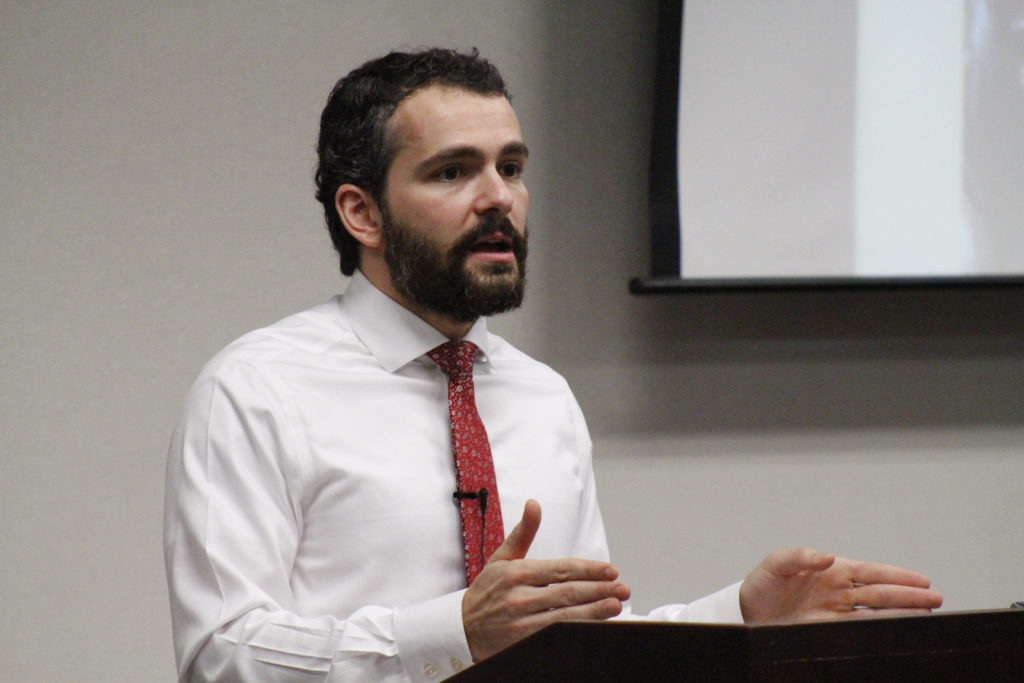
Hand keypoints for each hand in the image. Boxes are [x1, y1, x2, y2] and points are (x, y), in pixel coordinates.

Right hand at [461, 500, 630, 661]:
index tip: (610, 571)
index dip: (588, 570)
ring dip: (594, 612)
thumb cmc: (486, 591)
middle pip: (567, 593)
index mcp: (517, 573)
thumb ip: (523, 532)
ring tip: (615, 606)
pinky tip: (593, 628)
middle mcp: (520, 597)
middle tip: (623, 588)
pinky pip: (555, 637)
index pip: (561, 570)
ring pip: (565, 617)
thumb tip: (534, 504)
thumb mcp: (501, 558)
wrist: (461, 628)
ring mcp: (521, 623)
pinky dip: (576, 632)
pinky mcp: (523, 644)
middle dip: (599, 590)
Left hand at [739, 547, 942, 623]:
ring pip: (877, 613)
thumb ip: (799, 557)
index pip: (871, 572)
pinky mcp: (830, 631)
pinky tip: (897, 630)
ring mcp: (837, 613)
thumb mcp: (775, 565)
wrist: (747, 614)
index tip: (922, 580)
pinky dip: (880, 630)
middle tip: (937, 599)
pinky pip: (860, 630)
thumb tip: (828, 557)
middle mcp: (839, 592)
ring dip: (901, 613)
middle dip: (909, 596)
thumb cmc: (762, 585)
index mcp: (831, 571)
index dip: (897, 576)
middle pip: (881, 593)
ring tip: (926, 614)